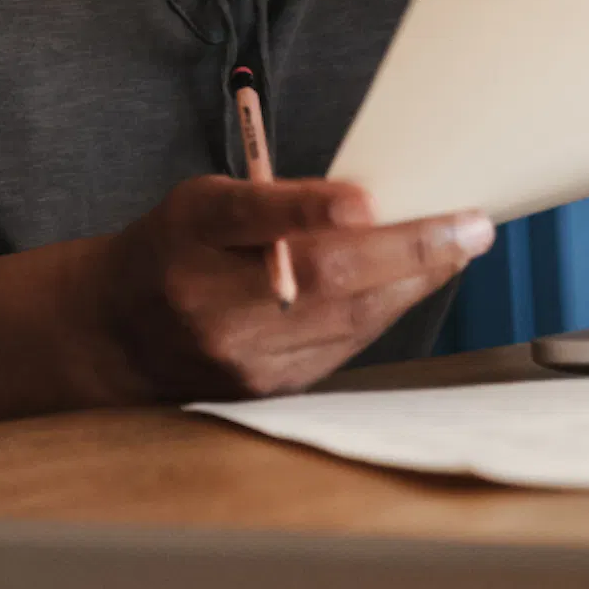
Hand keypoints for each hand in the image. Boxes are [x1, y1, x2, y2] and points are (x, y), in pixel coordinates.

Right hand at [93, 176, 493, 401]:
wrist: (119, 335)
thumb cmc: (175, 249)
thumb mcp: (203, 202)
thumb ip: (273, 199)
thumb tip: (367, 204)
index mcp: (189, 234)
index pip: (252, 217)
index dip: (309, 209)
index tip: (366, 201)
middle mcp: (211, 300)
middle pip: (321, 279)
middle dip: (407, 251)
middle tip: (470, 227)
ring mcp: (240, 354)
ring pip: (346, 318)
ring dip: (413, 282)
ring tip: (459, 247)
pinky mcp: (266, 388)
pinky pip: (343, 347)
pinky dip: (385, 312)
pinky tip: (415, 283)